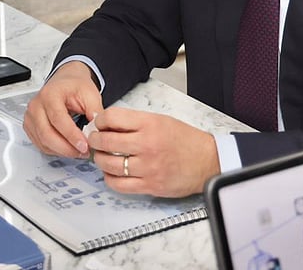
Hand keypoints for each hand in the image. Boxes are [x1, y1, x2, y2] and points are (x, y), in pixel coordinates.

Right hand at [23, 62, 103, 158]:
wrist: (65, 82)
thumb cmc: (75, 86)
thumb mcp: (90, 94)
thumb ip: (95, 113)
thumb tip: (97, 132)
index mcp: (50, 94)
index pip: (58, 119)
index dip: (71, 135)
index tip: (84, 145)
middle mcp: (36, 106)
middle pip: (47, 134)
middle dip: (67, 148)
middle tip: (84, 151)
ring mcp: (31, 117)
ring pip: (43, 142)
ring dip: (62, 151)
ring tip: (79, 151)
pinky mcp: (30, 127)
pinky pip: (41, 145)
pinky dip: (55, 151)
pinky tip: (68, 149)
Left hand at [86, 108, 219, 197]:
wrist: (208, 161)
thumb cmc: (186, 140)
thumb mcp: (161, 120)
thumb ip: (135, 122)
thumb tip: (109, 124)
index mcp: (150, 124)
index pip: (112, 118)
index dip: (100, 120)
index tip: (99, 124)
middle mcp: (147, 145)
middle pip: (106, 141)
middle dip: (94, 140)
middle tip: (94, 140)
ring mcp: (148, 167)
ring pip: (109, 164)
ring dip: (100, 160)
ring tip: (101, 156)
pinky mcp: (150, 185)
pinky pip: (119, 185)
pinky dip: (110, 179)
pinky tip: (111, 173)